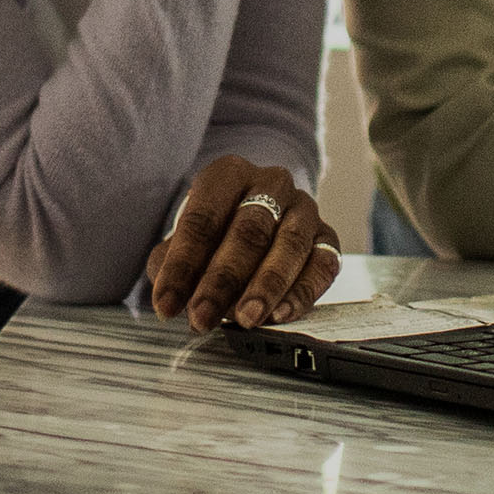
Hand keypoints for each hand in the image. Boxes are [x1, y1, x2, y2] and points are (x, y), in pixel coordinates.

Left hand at [147, 156, 341, 331]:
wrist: (261, 215)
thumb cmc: (216, 229)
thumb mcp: (186, 239)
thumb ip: (172, 264)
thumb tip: (169, 298)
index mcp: (228, 174)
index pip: (202, 219)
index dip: (182, 265)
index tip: (165, 304)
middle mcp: (271, 183)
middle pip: (248, 231)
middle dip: (222, 280)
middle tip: (203, 316)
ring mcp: (304, 208)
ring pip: (290, 245)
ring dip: (266, 287)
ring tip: (245, 319)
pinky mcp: (328, 237)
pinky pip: (322, 265)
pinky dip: (302, 293)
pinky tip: (280, 314)